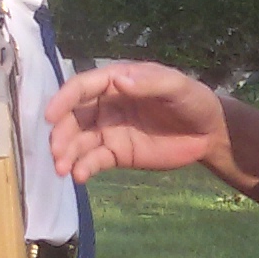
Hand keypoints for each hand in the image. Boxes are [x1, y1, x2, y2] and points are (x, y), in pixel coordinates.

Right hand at [46, 61, 227, 179]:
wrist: (209, 134)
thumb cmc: (193, 101)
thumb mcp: (177, 87)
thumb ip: (149, 83)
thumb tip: (118, 80)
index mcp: (116, 82)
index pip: (82, 88)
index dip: (63, 99)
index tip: (49, 116)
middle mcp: (105, 105)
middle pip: (73, 117)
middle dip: (60, 133)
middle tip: (56, 151)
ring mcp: (108, 131)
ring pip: (78, 141)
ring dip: (66, 154)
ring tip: (62, 169)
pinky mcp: (115, 154)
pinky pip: (93, 160)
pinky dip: (83, 168)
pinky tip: (80, 176)